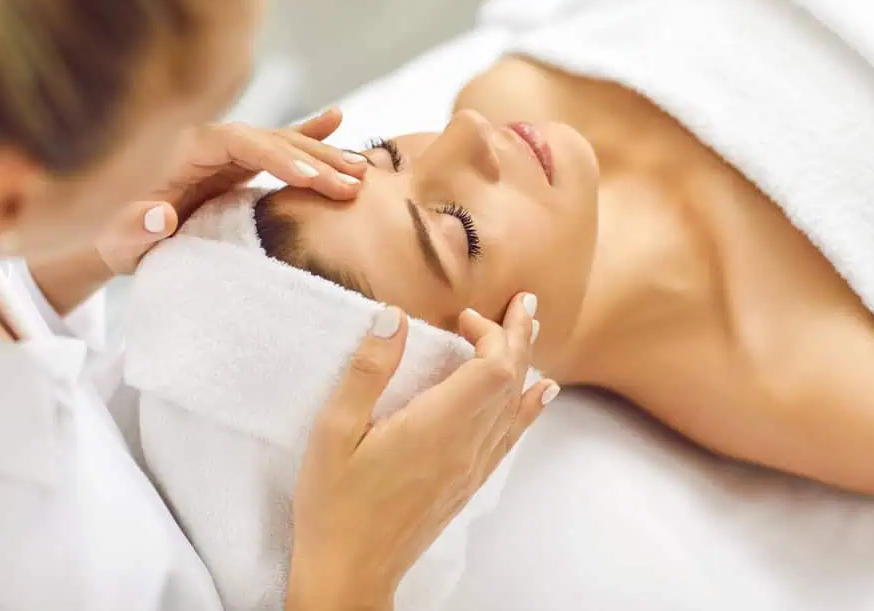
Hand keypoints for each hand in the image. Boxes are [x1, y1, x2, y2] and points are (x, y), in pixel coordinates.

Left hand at [29, 110, 364, 312]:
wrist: (114, 234)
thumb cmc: (114, 237)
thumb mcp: (116, 240)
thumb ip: (133, 228)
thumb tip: (162, 214)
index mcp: (183, 150)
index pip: (238, 141)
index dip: (275, 156)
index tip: (309, 179)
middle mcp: (209, 142)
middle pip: (271, 139)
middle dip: (313, 159)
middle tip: (351, 185)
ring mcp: (226, 152)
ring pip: (283, 142)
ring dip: (323, 155)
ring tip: (361, 174)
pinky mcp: (237, 165)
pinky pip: (279, 146)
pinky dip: (308, 133)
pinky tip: (339, 118)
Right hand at [287, 294, 558, 610]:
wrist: (351, 571)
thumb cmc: (335, 503)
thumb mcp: (334, 431)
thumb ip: (368, 371)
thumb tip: (393, 316)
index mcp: (436, 428)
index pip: (493, 368)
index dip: (491, 333)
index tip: (463, 317)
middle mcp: (465, 447)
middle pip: (512, 382)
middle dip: (520, 336)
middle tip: (524, 301)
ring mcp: (471, 468)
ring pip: (515, 407)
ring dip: (526, 364)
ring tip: (532, 330)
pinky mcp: (467, 483)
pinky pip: (510, 437)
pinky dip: (528, 407)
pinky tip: (539, 395)